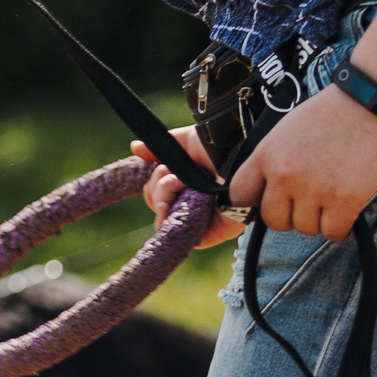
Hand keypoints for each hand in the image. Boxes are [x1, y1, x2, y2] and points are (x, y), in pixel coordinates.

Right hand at [132, 124, 243, 248]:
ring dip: (165, 193)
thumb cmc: (224, 147)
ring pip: (161, 214)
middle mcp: (191, 202)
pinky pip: (176, 233)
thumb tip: (134, 147)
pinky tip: (178, 203)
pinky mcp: (207, 234)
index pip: (155, 190)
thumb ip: (162, 146)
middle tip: (178, 175)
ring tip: (185, 184)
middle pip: (153, 200)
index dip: (154, 179)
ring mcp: (198, 219)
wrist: (242, 156)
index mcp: (188, 183)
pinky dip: (170, 217)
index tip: (164, 167)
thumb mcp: (188, 142)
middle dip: (160, 184)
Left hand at [221, 85, 376, 238]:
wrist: (367, 105)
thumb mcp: (282, 132)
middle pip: (273, 221)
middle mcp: (285, 176)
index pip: (240, 196)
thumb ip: (269, 161)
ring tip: (328, 198)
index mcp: (265, 156)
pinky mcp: (345, 202)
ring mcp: (314, 190)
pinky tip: (344, 209)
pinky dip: (339, 226)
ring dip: (317, 220)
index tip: (267, 200)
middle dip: (288, 215)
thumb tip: (262, 191)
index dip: (253, 202)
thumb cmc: (327, 115)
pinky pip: (333, 233)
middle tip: (304, 203)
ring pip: (305, 228)